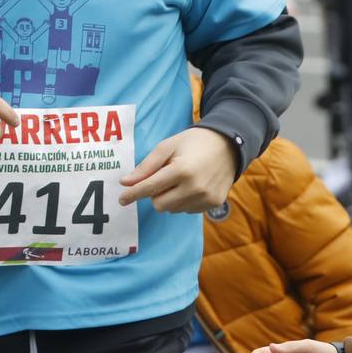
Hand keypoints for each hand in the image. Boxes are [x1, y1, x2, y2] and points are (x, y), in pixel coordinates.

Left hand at [119, 128, 236, 212]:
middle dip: (154, 194)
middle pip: (159, 205)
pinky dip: (184, 200)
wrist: (229, 145)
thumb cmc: (193, 142)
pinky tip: (192, 186)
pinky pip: (188, 210)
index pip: (150, 187)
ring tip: (180, 180)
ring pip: (173, 209)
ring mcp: (206, 198)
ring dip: (170, 198)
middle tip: (162, 179)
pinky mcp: (214, 203)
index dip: (133, 194)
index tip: (121, 199)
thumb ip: (146, 166)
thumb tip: (126, 183)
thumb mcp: (167, 146)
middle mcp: (195, 187)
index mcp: (182, 170)